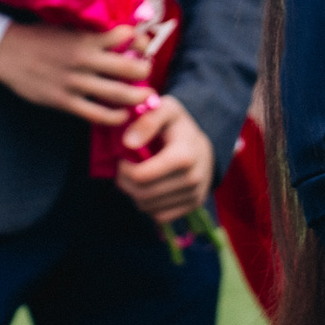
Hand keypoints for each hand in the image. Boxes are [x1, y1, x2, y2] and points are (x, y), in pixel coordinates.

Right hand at [0, 22, 151, 126]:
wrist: (4, 51)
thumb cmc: (37, 37)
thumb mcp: (65, 27)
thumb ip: (91, 33)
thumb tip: (122, 35)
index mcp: (84, 38)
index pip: (124, 36)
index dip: (140, 40)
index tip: (143, 46)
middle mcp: (83, 59)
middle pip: (130, 68)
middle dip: (144, 71)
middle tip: (145, 73)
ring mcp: (74, 82)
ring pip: (118, 94)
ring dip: (137, 96)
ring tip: (144, 96)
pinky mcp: (64, 101)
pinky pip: (98, 114)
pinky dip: (115, 116)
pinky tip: (121, 114)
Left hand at [115, 97, 215, 223]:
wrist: (202, 145)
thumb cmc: (177, 124)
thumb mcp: (164, 109)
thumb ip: (146, 121)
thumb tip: (128, 143)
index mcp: (184, 155)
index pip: (141, 176)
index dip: (123, 169)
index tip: (121, 158)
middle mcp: (192, 179)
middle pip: (142, 193)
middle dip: (124, 182)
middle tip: (123, 168)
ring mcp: (194, 195)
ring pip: (148, 207)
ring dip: (134, 194)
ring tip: (135, 176)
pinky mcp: (193, 206)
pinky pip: (160, 216)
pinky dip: (148, 204)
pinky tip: (147, 187)